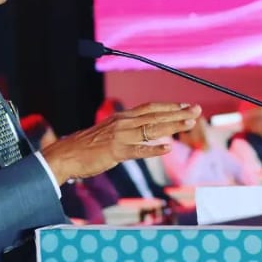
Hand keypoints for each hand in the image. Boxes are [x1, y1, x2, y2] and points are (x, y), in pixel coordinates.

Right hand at [40, 102, 200, 185]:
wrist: (65, 155)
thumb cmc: (85, 147)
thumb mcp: (108, 134)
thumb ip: (125, 132)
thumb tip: (142, 135)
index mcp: (121, 118)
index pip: (150, 108)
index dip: (170, 106)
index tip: (186, 106)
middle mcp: (122, 123)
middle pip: (155, 115)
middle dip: (178, 112)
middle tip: (196, 110)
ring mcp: (119, 137)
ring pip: (151, 128)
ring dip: (172, 125)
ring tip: (189, 123)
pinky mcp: (115, 152)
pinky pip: (138, 150)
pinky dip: (153, 149)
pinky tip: (167, 148)